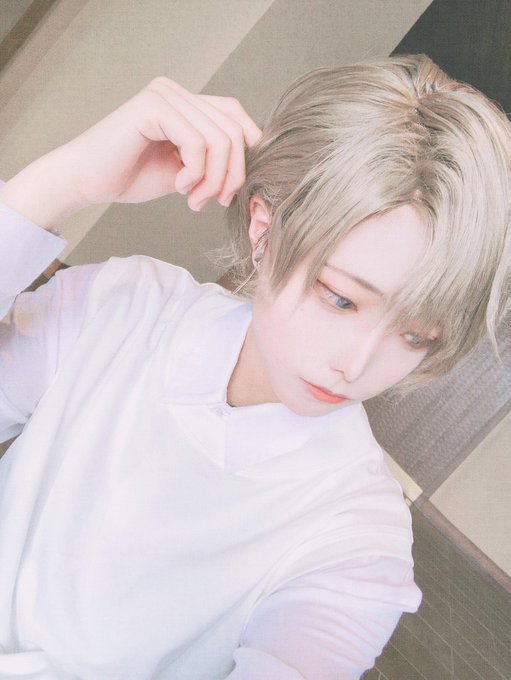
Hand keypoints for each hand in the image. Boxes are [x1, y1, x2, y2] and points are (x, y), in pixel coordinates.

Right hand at [0, 77, 261, 227]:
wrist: (87, 181)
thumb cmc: (130, 176)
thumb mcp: (186, 169)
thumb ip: (213, 159)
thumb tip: (252, 161)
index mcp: (185, 102)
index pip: (236, 117)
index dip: (245, 154)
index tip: (228, 192)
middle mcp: (176, 92)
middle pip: (233, 130)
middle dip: (231, 175)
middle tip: (212, 201)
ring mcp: (164, 95)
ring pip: (220, 139)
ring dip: (213, 179)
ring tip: (193, 199)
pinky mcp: (153, 106)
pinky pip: (197, 142)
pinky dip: (196, 173)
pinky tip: (180, 186)